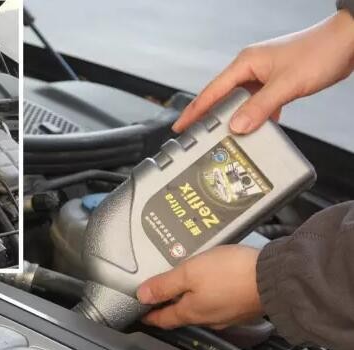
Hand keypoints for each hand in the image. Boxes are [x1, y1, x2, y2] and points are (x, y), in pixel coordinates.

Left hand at [137, 245, 262, 329]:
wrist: (276, 278)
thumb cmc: (230, 273)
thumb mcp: (189, 273)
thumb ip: (165, 285)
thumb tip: (141, 297)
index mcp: (191, 313)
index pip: (163, 319)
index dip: (149, 315)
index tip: (140, 313)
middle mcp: (209, 320)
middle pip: (182, 315)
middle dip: (169, 307)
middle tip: (158, 296)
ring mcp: (228, 316)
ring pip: (202, 310)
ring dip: (191, 300)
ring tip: (184, 286)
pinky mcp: (243, 308)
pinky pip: (219, 304)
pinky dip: (210, 296)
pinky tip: (212, 285)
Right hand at [172, 10, 353, 134]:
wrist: (348, 43)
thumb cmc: (320, 52)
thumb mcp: (286, 85)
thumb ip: (259, 107)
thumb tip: (236, 126)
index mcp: (245, 63)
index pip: (211, 91)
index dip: (194, 111)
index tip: (180, 126)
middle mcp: (251, 68)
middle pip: (223, 98)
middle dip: (211, 118)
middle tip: (198, 137)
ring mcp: (264, 76)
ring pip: (242, 103)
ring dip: (237, 120)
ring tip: (228, 138)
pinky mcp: (277, 83)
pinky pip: (259, 104)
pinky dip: (258, 118)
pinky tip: (260, 129)